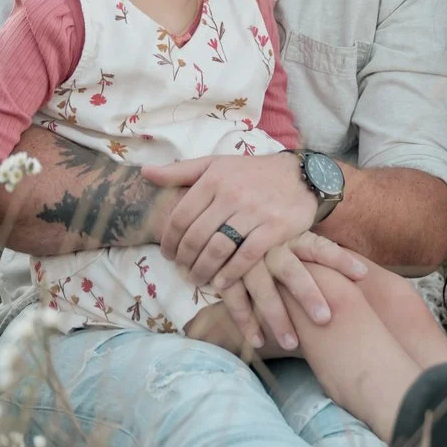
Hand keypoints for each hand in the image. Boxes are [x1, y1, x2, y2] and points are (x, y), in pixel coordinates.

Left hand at [145, 152, 318, 287]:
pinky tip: (222, 281)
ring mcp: (254, 211)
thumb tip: (145, 173)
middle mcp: (232, 194)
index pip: (181, 216)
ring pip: (218, 249)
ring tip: (199, 279)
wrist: (302, 176)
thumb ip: (180, 171)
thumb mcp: (216, 165)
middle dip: (185, 259)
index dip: (169, 241)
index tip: (168, 255)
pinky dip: (231, 273)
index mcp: (214, 178)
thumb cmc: (252, 173)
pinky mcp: (275, 228)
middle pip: (196, 236)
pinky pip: (246, 256)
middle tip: (183, 271)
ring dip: (204, 270)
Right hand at [218, 233, 369, 353]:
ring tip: (293, 344)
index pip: (321, 246)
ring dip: (277, 317)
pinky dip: (246, 322)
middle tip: (325, 319)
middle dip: (307, 295)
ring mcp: (247, 260)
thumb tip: (362, 272)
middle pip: (292, 271)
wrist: (228, 221)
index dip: (341, 259)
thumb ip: (319, 251)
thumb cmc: (274, 239)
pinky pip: (235, 299)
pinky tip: (259, 342)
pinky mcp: (226, 274)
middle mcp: (271, 247)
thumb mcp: (296, 234)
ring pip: (263, 289)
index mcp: (292, 235)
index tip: (363, 274)